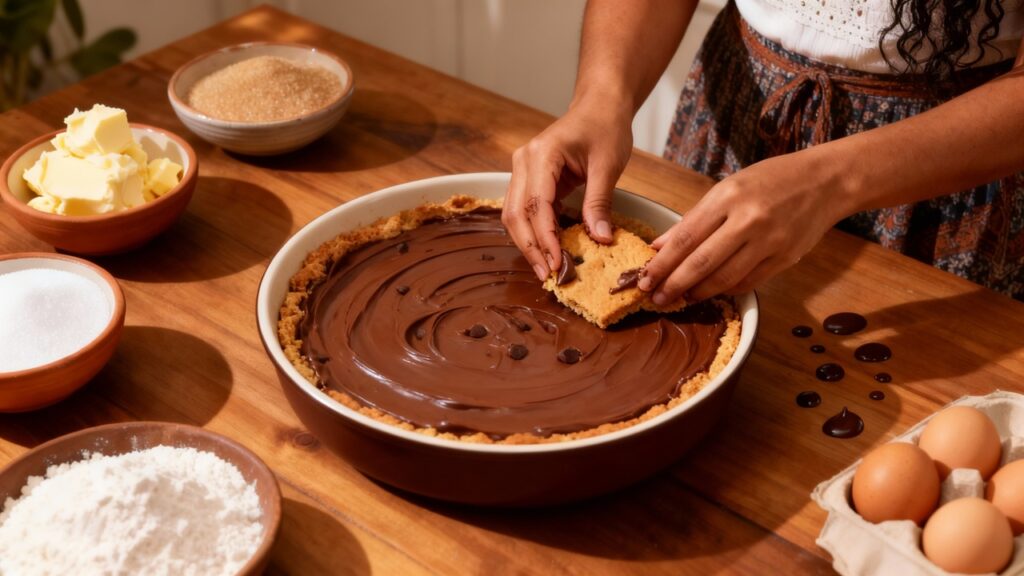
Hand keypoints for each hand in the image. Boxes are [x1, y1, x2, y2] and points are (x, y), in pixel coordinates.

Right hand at [503, 99, 633, 280]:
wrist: (599, 105)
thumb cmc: (605, 127)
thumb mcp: (608, 165)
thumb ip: (599, 202)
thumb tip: (600, 239)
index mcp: (542, 154)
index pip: (537, 205)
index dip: (546, 238)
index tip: (557, 263)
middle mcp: (523, 161)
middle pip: (516, 213)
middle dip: (531, 247)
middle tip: (547, 275)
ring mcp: (522, 169)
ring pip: (513, 214)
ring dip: (527, 243)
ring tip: (545, 268)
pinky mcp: (528, 178)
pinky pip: (523, 209)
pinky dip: (532, 231)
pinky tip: (546, 249)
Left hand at [637, 151, 847, 302]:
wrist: (826, 182)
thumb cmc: (771, 180)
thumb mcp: (728, 188)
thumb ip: (693, 219)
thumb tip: (660, 246)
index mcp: (728, 197)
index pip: (686, 237)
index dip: (662, 263)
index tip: (645, 278)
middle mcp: (748, 220)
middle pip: (702, 262)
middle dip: (674, 284)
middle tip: (656, 298)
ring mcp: (770, 242)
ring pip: (725, 278)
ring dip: (699, 292)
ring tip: (681, 298)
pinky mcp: (785, 259)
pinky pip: (748, 282)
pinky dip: (726, 290)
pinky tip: (711, 292)